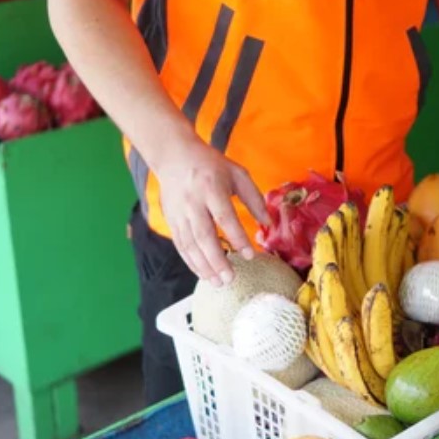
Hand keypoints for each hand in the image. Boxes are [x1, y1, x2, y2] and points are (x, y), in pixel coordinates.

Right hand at [154, 135, 269, 286]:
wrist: (173, 155)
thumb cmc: (211, 165)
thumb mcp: (237, 174)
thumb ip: (254, 198)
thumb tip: (267, 223)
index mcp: (212, 189)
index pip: (225, 217)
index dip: (237, 238)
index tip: (250, 255)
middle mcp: (193, 203)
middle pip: (204, 236)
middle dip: (217, 259)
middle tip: (231, 278)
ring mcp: (179, 213)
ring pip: (190, 244)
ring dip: (204, 266)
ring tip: (218, 282)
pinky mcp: (171, 220)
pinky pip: (180, 245)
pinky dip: (191, 262)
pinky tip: (203, 273)